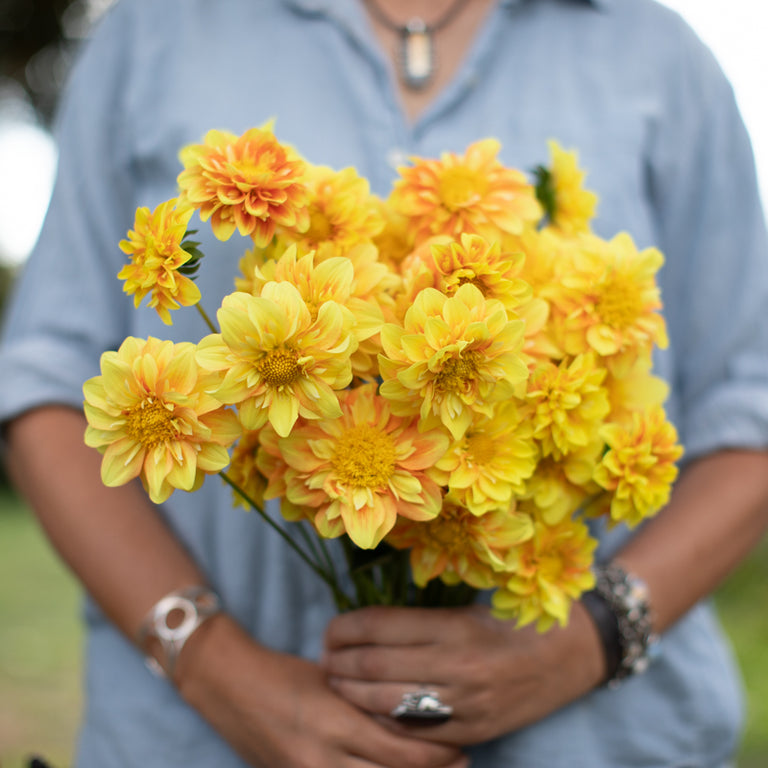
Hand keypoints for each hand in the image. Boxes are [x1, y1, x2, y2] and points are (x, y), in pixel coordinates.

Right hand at [176, 614, 468, 767]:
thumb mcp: (330, 680)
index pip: (399, 749)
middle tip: (460, 760)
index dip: (435, 751)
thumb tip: (410, 711)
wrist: (228, 685)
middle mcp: (322, 758)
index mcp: (334, 722)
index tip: (459, 742)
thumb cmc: (284, 672)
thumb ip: (366, 701)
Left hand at [322, 603, 604, 746]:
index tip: (330, 629)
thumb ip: (425, 619)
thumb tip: (371, 625)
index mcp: (456, 627)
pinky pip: (416, 733)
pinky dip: (385, 722)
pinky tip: (368, 712)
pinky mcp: (474, 731)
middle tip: (323, 658)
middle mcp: (457, 667)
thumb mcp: (474, 605)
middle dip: (340, 663)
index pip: (380, 626)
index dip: (346, 628)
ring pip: (389, 704)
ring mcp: (465, 705)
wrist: (578, 651)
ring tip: (335, 683)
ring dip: (353, 694)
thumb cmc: (523, 617)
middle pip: (376, 665)